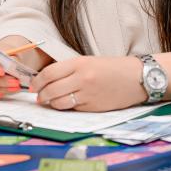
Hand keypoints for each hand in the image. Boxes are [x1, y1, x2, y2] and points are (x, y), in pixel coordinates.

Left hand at [30, 55, 146, 111]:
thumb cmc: (114, 68)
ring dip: (51, 104)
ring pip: (59, 103)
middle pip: (50, 90)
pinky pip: (73, 109)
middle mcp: (81, 78)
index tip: (33, 86)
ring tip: (51, 102)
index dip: (37, 82)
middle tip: (39, 97)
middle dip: (41, 96)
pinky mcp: (93, 107)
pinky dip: (67, 108)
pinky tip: (68, 104)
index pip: (49, 73)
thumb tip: (50, 80)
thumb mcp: (90, 61)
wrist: (138, 78)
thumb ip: (70, 70)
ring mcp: (87, 94)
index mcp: (79, 63)